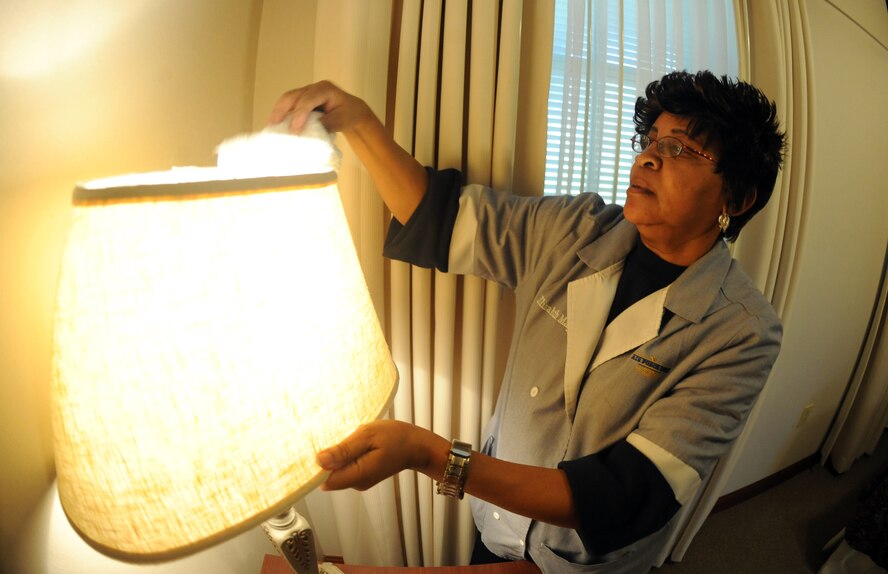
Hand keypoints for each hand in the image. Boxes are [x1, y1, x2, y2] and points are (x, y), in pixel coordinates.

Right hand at [269, 81, 373, 135]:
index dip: (299, 114)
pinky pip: (290, 104)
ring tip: (270, 126)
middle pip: (293, 96)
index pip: (308, 99)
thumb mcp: (341, 121)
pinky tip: (276, 124)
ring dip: (278, 112)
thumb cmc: (349, 115)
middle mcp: (314, 87)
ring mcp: (307, 92)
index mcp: (325, 89)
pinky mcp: (303, 99)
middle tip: (273, 125)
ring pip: (288, 99)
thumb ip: (325, 124)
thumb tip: (307, 130)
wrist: (353, 110)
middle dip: (281, 110)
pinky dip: (282, 113)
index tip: (294, 130)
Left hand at [316, 420, 448, 490]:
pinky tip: (356, 444)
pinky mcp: (361, 477)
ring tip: (352, 438)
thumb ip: (344, 449)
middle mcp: (356, 483)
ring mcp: (359, 481)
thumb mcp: (368, 436)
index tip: (317, 448)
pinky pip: (345, 468)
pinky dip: (346, 456)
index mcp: (358, 474)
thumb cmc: (396, 437)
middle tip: (340, 436)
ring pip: (336, 470)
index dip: (316, 465)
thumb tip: (319, 460)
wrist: (417, 446)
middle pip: (328, 475)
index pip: (324, 479)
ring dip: (338, 455)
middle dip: (328, 457)